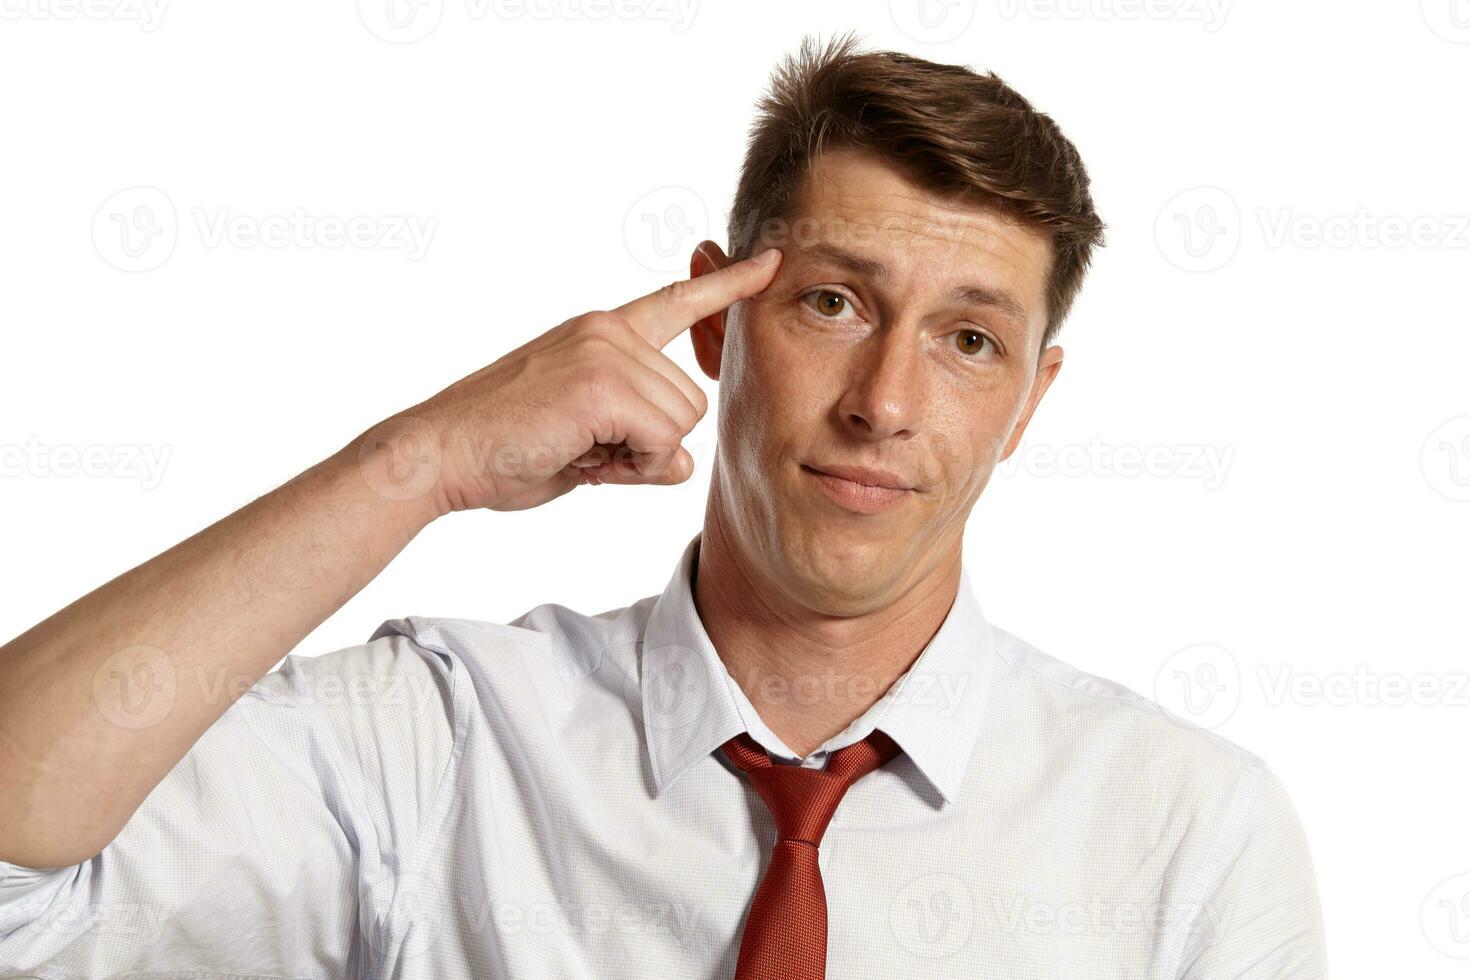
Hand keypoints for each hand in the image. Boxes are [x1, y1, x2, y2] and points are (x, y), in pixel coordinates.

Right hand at [377, 245, 782, 513]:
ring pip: (683, 422)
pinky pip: (662, 441)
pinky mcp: (601, 384)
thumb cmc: (503, 450)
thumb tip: (682, 463)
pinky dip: (632, 468)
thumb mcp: (584, 438)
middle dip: (651, 444)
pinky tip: (584, 460)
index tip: (771, 261)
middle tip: (588, 451)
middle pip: (692, 401)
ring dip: (640, 457)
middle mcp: (608, 330)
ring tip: (579, 452)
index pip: (677, 302)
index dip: (728, 286)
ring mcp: (605, 352)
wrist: (439, 453)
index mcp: (601, 333)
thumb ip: (637, 438)